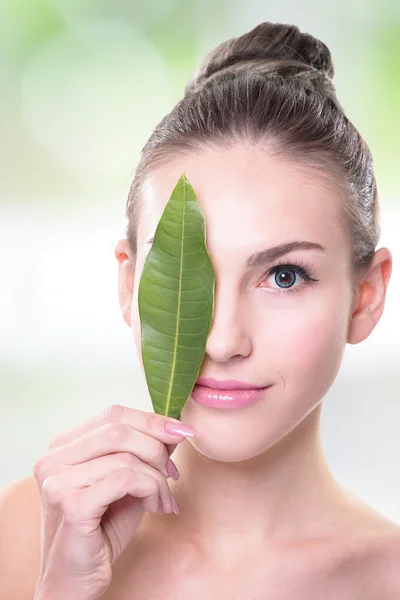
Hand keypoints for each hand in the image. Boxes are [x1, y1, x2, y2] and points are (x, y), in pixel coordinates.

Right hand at [32, 404, 194, 599]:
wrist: (77, 580)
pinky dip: (151, 489)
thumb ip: (144, 452)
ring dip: (157, 478)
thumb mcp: (128, 482)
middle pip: (119, 429)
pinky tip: (157, 507)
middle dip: (157, 448)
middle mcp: (53, 458)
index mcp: (63, 446)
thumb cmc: (102, 530)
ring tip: (164, 499)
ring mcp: (57, 480)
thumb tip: (173, 428)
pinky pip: (125, 479)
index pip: (113, 414)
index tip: (183, 432)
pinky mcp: (70, 504)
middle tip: (173, 473)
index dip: (152, 420)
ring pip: (126, 457)